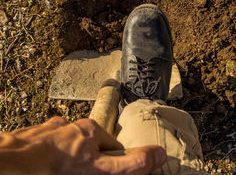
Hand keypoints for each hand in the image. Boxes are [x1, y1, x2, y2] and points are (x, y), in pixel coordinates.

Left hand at [0, 117, 165, 174]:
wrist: (14, 164)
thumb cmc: (59, 165)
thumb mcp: (102, 168)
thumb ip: (130, 164)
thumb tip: (159, 154)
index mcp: (91, 129)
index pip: (113, 144)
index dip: (114, 160)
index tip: (112, 171)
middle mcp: (71, 125)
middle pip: (89, 143)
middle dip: (91, 157)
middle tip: (87, 172)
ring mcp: (50, 130)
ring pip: (67, 143)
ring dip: (69, 156)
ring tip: (65, 170)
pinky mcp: (32, 138)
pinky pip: (46, 146)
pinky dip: (49, 155)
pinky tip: (46, 166)